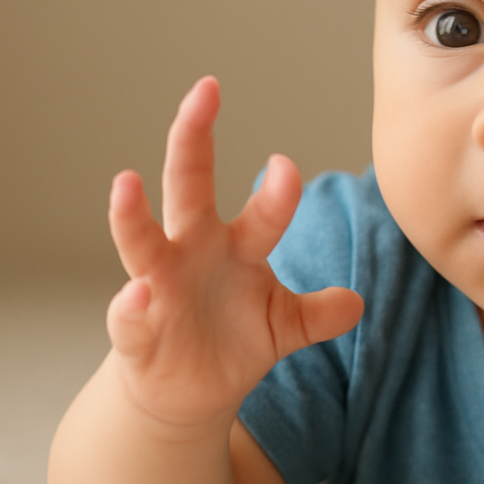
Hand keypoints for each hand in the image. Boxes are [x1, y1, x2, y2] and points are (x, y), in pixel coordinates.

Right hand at [105, 76, 362, 433]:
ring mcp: (159, 288)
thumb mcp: (285, 326)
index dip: (276, 190)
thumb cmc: (234, 338)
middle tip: (204, 91)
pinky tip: (137, 296)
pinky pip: (128, 316)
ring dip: (131, 215)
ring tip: (126, 182)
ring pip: (141, 242)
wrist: (189, 393)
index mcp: (234, 245)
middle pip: (189, 185)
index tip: (287, 164)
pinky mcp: (136, 332)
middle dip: (193, 137)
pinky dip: (130, 307)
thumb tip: (357, 304)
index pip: (261, 208)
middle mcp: (191, 253)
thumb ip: (318, 313)